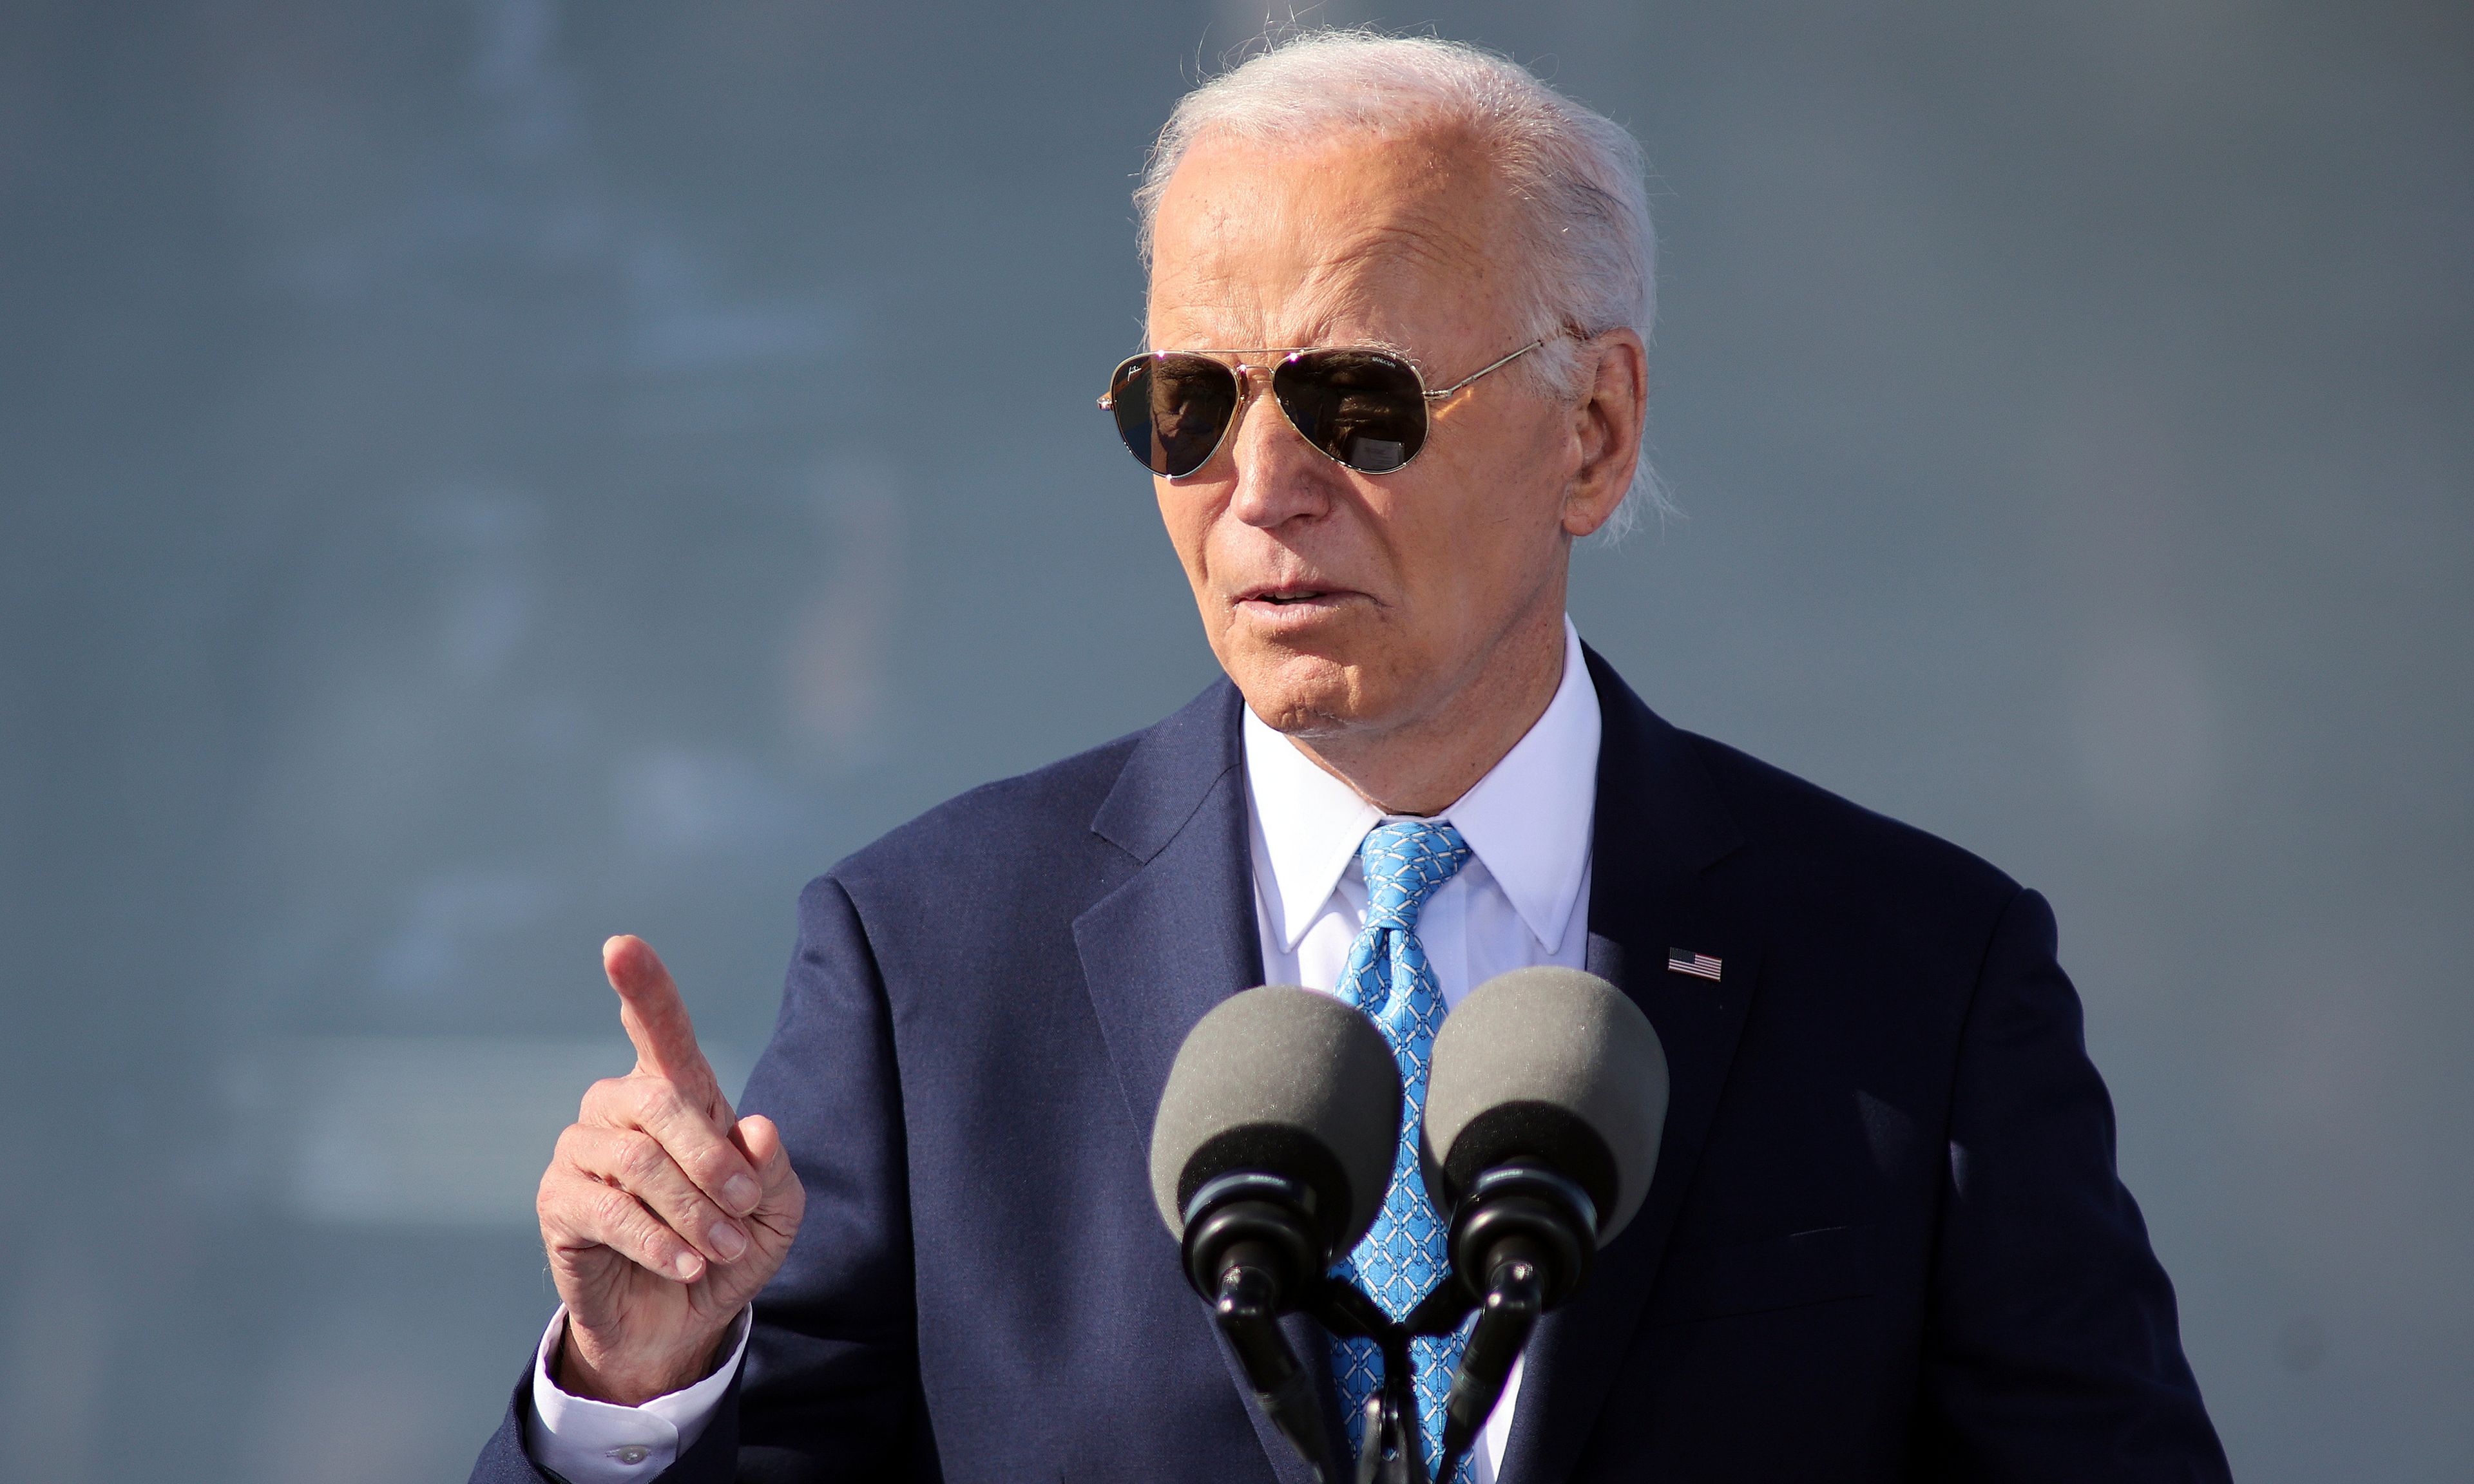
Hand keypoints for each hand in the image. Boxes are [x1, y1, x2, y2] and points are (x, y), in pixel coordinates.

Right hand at [537, 935, 804, 1404]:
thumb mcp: (773, 1213)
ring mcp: (582, 1151)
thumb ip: (774, 1171)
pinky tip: (684, 1264)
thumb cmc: (727, 1247)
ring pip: (639, 1161)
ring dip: (693, 1211)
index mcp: (676, 1093)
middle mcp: (619, 1107)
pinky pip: (608, 1210)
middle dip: (714, 1161)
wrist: (681, 1321)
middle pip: (661, 1102)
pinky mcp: (559, 1202)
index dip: (642, 986)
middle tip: (745, 1210)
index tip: (620, 946)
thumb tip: (757, 1127)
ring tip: (719, 1250)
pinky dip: (658, 1240)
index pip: (658, 1028)